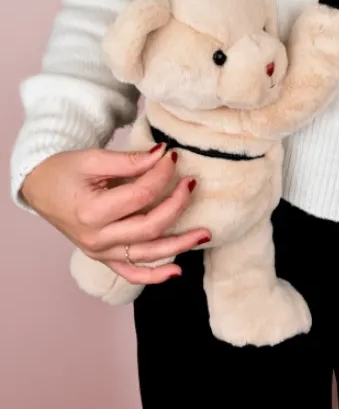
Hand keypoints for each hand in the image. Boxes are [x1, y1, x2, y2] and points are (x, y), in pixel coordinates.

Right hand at [21, 146, 209, 283]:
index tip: (173, 157)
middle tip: (192, 183)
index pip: (141, 195)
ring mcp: (100, 252)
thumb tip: (164, 154)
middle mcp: (97, 238)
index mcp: (91, 212)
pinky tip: (176, 272)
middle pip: (150, 226)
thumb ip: (130, 160)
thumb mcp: (93, 158)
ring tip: (205, 234)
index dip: (162, 175)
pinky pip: (131, 273)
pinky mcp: (103, 258)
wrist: (41, 188)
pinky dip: (154, 276)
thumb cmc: (64, 171)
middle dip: (177, 204)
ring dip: (179, 245)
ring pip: (148, 254)